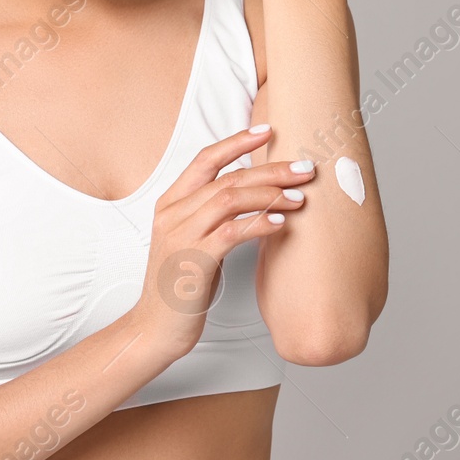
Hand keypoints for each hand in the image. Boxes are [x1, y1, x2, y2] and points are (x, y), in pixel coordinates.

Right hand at [131, 124, 316, 355]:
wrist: (155, 329)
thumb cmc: (181, 285)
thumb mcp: (193, 240)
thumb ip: (213, 215)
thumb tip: (256, 194)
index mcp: (170, 203)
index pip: (205, 159)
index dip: (237, 142)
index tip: (268, 131)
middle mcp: (172, 214)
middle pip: (227, 177)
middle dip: (270, 169)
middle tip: (304, 169)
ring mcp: (180, 236)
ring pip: (229, 199)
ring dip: (270, 195)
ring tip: (299, 198)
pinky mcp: (192, 261)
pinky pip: (230, 233)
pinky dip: (258, 224)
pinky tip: (280, 223)